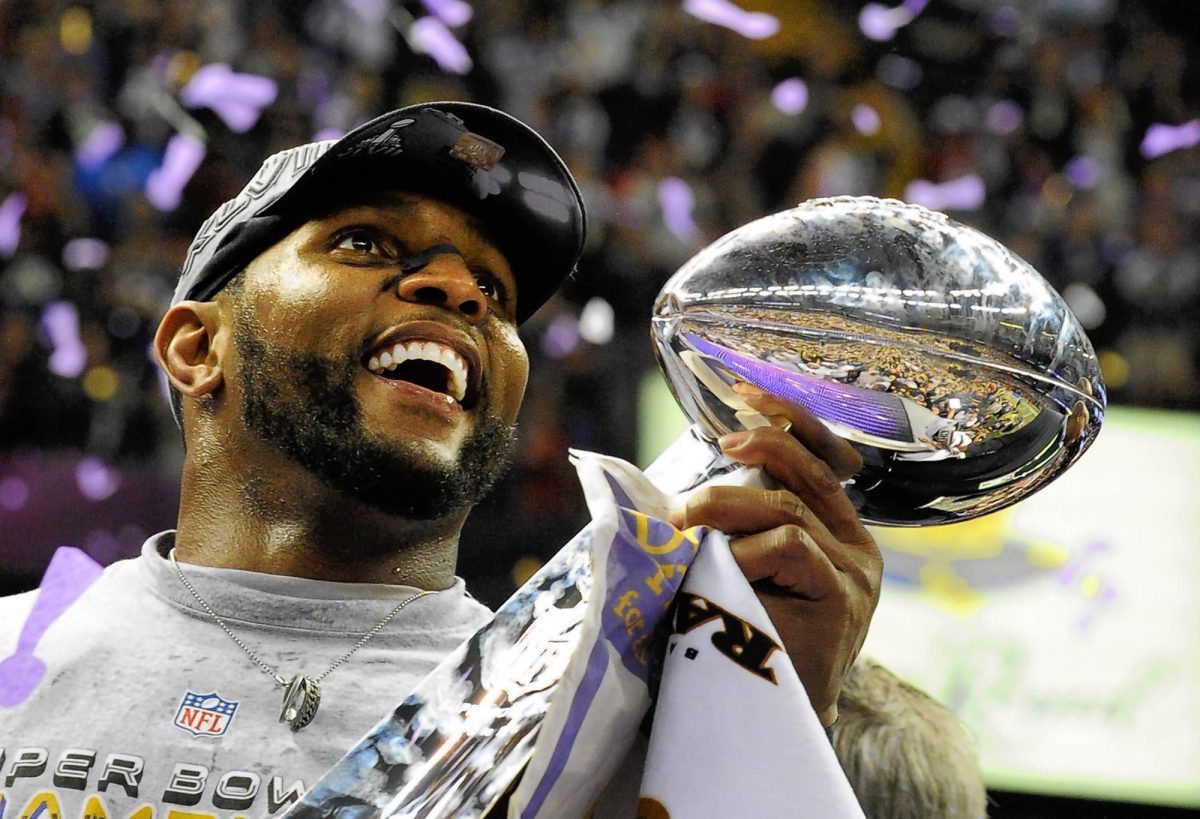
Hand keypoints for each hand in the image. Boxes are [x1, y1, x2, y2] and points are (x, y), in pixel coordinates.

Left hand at [668, 384, 881, 726]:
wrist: (771, 716)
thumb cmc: (748, 639)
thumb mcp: (741, 570)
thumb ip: (736, 529)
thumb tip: (681, 490)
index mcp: (835, 529)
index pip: (819, 457)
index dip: (787, 419)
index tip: (746, 392)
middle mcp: (854, 543)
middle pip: (805, 473)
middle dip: (759, 447)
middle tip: (716, 447)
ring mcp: (854, 571)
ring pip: (787, 509)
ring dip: (726, 508)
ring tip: (684, 525)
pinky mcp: (844, 597)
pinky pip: (791, 547)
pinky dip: (748, 550)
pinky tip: (724, 570)